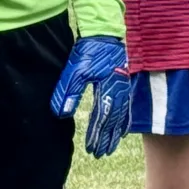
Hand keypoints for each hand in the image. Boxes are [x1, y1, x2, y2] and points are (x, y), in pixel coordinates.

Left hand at [50, 35, 131, 157]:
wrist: (106, 34)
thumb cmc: (89, 51)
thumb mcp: (74, 71)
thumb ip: (68, 93)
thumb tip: (61, 114)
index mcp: (106, 91)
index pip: (100, 119)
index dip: (96, 136)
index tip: (91, 149)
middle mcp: (118, 93)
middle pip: (112, 122)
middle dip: (106, 139)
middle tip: (99, 154)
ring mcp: (123, 89)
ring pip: (121, 117)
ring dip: (114, 134)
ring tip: (110, 148)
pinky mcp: (124, 85)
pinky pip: (127, 109)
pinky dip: (124, 122)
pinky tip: (122, 131)